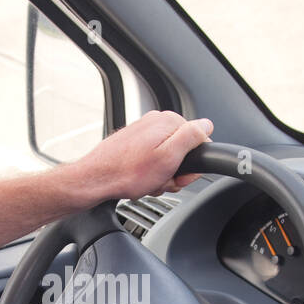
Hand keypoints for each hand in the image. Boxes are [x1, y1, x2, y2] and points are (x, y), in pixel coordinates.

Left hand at [71, 110, 212, 204]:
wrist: (96, 180)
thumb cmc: (128, 172)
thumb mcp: (168, 156)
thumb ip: (191, 137)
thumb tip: (207, 125)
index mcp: (168, 122)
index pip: (199, 141)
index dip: (193, 163)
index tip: (179, 174)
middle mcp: (156, 123)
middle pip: (183, 151)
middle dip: (176, 171)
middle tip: (162, 179)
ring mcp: (144, 133)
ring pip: (167, 158)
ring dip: (162, 175)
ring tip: (149, 181)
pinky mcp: (134, 144)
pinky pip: (153, 160)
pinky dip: (150, 173)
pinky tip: (141, 180)